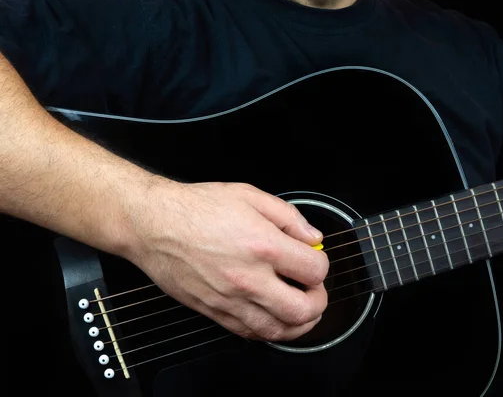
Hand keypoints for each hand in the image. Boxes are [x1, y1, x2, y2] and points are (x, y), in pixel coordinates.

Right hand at [126, 181, 328, 340]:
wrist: (153, 225)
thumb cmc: (196, 208)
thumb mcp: (249, 195)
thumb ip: (288, 216)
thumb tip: (312, 236)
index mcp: (263, 245)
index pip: (314, 270)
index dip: (321, 265)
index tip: (314, 259)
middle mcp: (249, 278)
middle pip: (302, 309)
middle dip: (318, 302)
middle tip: (315, 290)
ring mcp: (230, 300)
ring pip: (278, 331)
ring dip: (299, 324)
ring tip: (302, 309)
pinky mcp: (214, 312)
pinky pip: (250, 334)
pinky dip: (269, 330)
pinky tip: (273, 317)